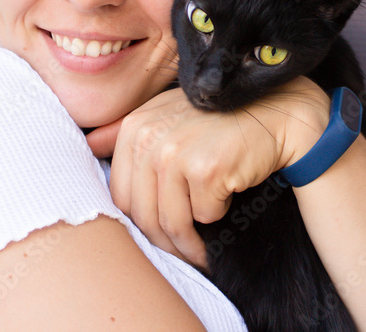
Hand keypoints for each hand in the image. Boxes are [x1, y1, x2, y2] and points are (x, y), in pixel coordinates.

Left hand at [86, 77, 330, 269]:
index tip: (160, 232)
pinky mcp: (206, 169)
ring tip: (203, 249)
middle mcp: (150, 137)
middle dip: (165, 241)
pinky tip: (229, 197)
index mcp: (135, 127)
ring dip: (190, 242)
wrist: (277, 113)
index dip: (141, 222)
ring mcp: (177, 153)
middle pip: (144, 213)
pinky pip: (205, 214)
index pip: (121, 195)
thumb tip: (89, 145)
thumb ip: (127, 132)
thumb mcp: (169, 115)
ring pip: (172, 221)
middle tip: (185, 252)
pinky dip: (218, 213)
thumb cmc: (221, 120)